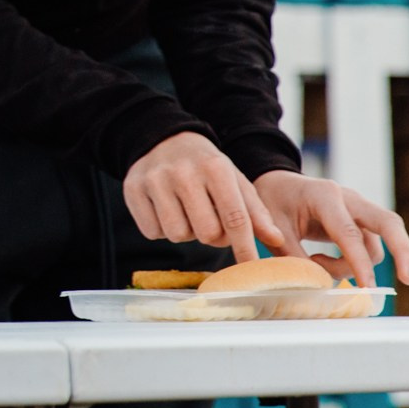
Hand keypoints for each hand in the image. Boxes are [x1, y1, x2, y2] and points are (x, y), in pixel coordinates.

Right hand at [123, 132, 290, 264]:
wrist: (163, 141)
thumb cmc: (206, 168)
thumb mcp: (234, 181)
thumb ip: (255, 212)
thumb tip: (277, 241)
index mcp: (215, 168)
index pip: (235, 217)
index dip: (244, 247)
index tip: (250, 267)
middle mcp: (183, 172)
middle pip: (206, 232)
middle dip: (212, 236)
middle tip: (210, 222)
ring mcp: (154, 180)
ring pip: (177, 235)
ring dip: (186, 233)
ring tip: (186, 214)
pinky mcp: (131, 189)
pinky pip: (152, 232)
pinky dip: (162, 229)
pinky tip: (166, 211)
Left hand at [254, 170, 408, 285]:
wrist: (276, 183)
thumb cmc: (273, 201)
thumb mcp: (273, 227)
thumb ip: (292, 256)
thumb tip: (314, 286)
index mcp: (324, 195)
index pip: (348, 232)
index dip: (358, 261)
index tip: (367, 287)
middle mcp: (349, 199)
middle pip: (389, 224)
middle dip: (403, 252)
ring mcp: (359, 209)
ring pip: (378, 243)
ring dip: (356, 264)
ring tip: (316, 262)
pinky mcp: (361, 221)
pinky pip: (369, 247)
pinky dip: (355, 262)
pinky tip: (323, 261)